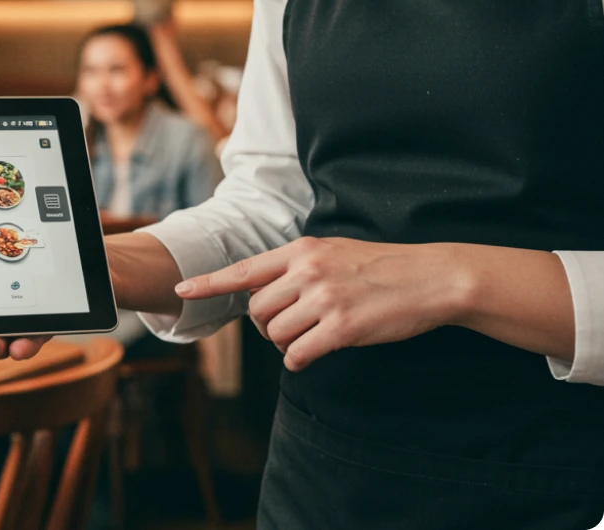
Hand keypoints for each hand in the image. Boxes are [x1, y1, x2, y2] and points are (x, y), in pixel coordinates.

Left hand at [175, 237, 462, 370]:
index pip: (243, 270)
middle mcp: (307, 272)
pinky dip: (299, 360)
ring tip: (309, 337)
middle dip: (267, 326)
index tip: (180, 290)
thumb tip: (261, 294)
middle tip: (290, 328)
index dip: (208, 283)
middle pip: (257, 311)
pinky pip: (298, 354)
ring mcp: (324, 299)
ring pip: (275, 334)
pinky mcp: (341, 327)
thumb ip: (296, 267)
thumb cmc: (380, 267)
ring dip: (285, 344)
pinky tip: (312, 355)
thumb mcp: (333, 252)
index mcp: (301, 251)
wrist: (431, 278)